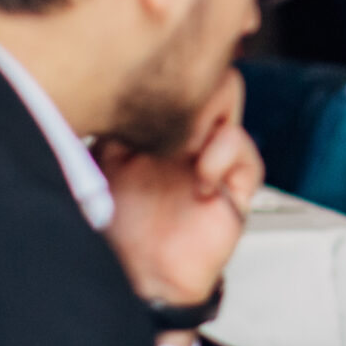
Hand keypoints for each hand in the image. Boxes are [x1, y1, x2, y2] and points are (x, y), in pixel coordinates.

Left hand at [100, 69, 262, 305]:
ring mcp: (212, 156)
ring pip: (230, 96)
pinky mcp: (236, 187)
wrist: (138, 278)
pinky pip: (246, 153)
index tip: (140, 84)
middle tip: (163, 113)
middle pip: (204, 71)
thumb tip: (100, 87)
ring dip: (204, 113)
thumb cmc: (118, 231)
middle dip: (187, 82)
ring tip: (181, 146)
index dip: (164, 67)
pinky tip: (199, 179)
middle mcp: (187, 135)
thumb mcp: (99, 165)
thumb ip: (109, 126)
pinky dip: (224, 155)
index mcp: (157, 126)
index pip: (173, 73)